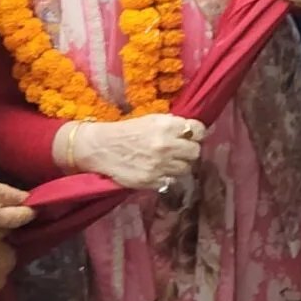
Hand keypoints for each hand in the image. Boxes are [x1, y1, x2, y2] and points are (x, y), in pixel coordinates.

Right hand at [62, 115, 204, 189]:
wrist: (102, 147)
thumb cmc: (127, 131)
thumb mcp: (151, 120)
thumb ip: (172, 125)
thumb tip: (191, 131)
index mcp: (167, 126)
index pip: (198, 130)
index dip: (196, 134)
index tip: (192, 137)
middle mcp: (167, 145)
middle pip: (196, 152)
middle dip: (190, 151)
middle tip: (181, 151)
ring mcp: (161, 165)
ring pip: (187, 169)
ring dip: (180, 166)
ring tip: (169, 162)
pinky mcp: (153, 181)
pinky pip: (172, 181)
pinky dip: (168, 177)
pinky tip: (160, 171)